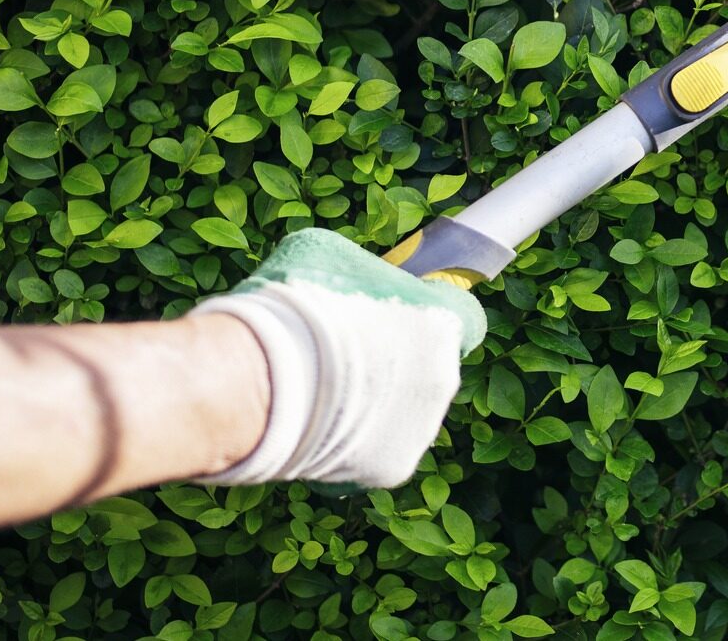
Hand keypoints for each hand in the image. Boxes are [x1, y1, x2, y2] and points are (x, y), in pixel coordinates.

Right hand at [195, 229, 485, 490]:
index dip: (427, 314)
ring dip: (374, 405)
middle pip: (428, 367)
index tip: (399, 313)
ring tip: (322, 395)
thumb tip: (356, 285)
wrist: (267, 379)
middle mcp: (444, 378)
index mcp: (443, 324)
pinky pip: (376, 452)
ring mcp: (422, 429)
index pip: (460, 317)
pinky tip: (316, 428)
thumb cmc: (300, 306)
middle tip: (345, 355)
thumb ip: (360, 274)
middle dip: (394, 361)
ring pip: (403, 413)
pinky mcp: (394, 469)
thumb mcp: (330, 257)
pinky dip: (352, 445)